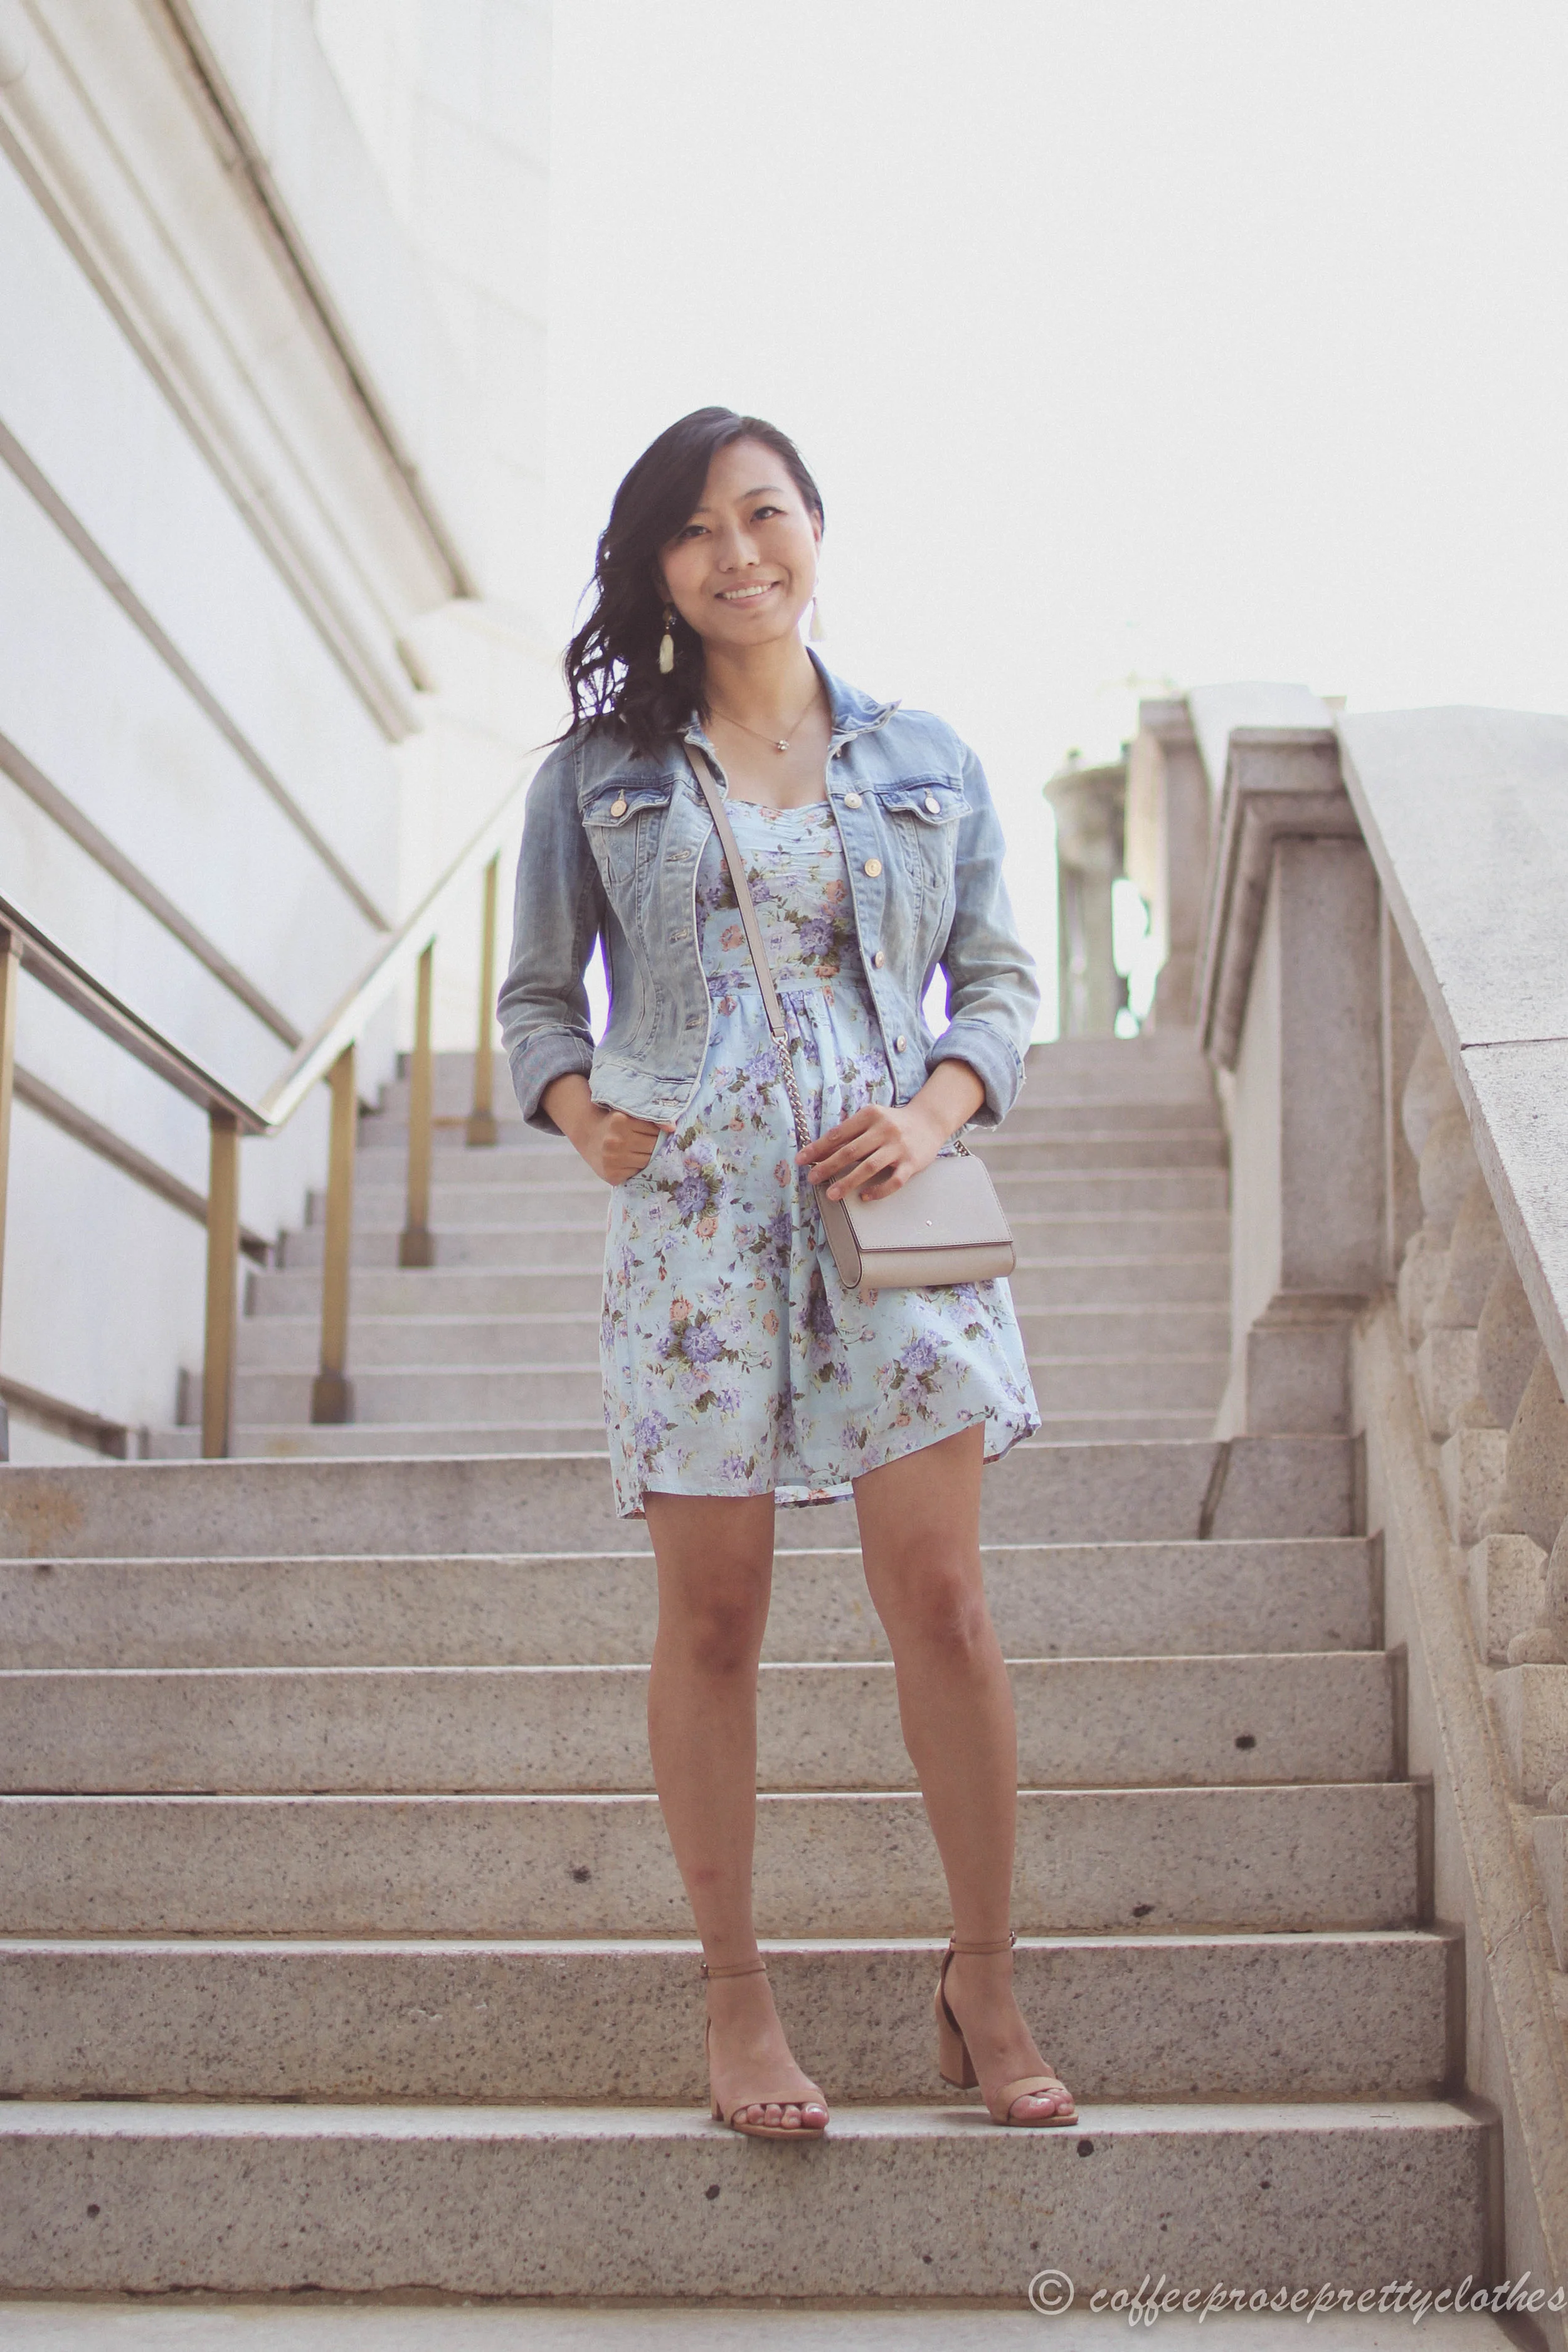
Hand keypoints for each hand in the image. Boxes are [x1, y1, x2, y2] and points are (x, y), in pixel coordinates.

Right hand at [541, 1074, 670, 1183]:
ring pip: (647, 1162)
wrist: (588, 1135)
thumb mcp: (629, 1113)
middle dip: (657, 1146)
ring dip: (649, 1159)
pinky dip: (637, 1169)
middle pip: (653, 1148)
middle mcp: (615, 1140)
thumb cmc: (615, 1123)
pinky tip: (630, 1161)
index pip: (655, 1131)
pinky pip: (637, 1174)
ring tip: (641, 1152)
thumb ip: (650, 1118)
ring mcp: (612, 1159)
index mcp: (620, 1121)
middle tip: (654, 1144)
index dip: (660, 1133)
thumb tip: (673, 1128)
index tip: (659, 1133)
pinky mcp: (611, 1175)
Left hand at [797, 1101, 944, 1203]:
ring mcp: (899, 1147)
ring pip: (870, 1167)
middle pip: (851, 1151)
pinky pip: (894, 1181)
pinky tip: (864, 1196)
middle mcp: (884, 1130)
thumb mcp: (870, 1120)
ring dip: (848, 1182)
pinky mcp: (912, 1163)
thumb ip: (848, 1134)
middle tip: (812, 1178)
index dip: (817, 1147)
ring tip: (831, 1194)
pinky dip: (878, 1190)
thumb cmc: (892, 1123)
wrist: (929, 1122)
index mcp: (870, 1115)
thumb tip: (817, 1152)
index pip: (838, 1134)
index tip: (800, 1159)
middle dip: (828, 1166)